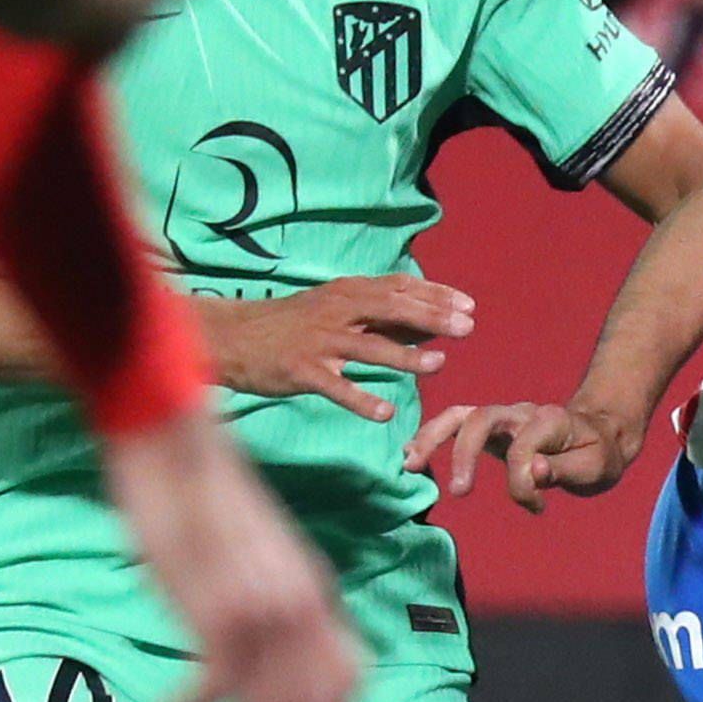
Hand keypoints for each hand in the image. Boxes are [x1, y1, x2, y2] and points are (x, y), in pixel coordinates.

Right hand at [97, 410, 358, 701]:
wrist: (177, 439)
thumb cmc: (208, 494)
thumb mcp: (263, 552)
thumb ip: (279, 599)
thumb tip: (279, 648)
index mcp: (317, 593)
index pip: (350, 684)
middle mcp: (301, 609)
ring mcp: (260, 612)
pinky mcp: (213, 609)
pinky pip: (216, 689)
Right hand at [207, 275, 478, 420]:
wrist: (233, 337)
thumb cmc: (293, 325)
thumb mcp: (336, 309)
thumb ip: (381, 317)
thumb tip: (432, 324)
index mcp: (347, 292)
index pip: (398, 287)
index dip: (435, 295)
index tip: (468, 306)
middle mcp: (336, 311)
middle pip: (390, 309)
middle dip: (431, 317)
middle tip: (466, 328)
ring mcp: (319, 341)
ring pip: (368, 347)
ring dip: (406, 356)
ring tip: (439, 365)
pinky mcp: (301, 370)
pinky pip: (336, 388)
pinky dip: (361, 401)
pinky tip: (386, 414)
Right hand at [410, 394, 640, 507]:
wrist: (599, 435)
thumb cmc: (598, 454)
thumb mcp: (596, 468)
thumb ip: (564, 470)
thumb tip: (534, 472)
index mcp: (551, 421)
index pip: (525, 446)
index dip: (525, 478)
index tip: (539, 505)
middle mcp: (521, 413)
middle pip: (482, 418)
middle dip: (465, 452)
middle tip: (459, 492)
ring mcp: (503, 418)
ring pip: (461, 416)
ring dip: (433, 437)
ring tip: (410, 463)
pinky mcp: (490, 430)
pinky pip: (456, 425)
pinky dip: (432, 436)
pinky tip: (412, 455)